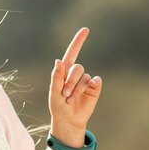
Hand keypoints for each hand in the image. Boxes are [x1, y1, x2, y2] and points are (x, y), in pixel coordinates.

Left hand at [49, 27, 101, 147]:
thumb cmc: (58, 106)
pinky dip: (90, 86)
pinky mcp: (94, 88)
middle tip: (65, 94)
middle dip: (70, 82)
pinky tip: (87, 92)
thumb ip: (56, 76)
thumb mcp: (54, 92)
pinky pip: (95, 81)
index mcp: (64, 71)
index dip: (78, 41)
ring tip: (70, 99)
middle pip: (77, 68)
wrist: (69, 120)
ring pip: (84, 77)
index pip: (72, 52)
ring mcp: (86, 81)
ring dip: (77, 89)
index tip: (86, 30)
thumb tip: (58, 60)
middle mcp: (76, 74)